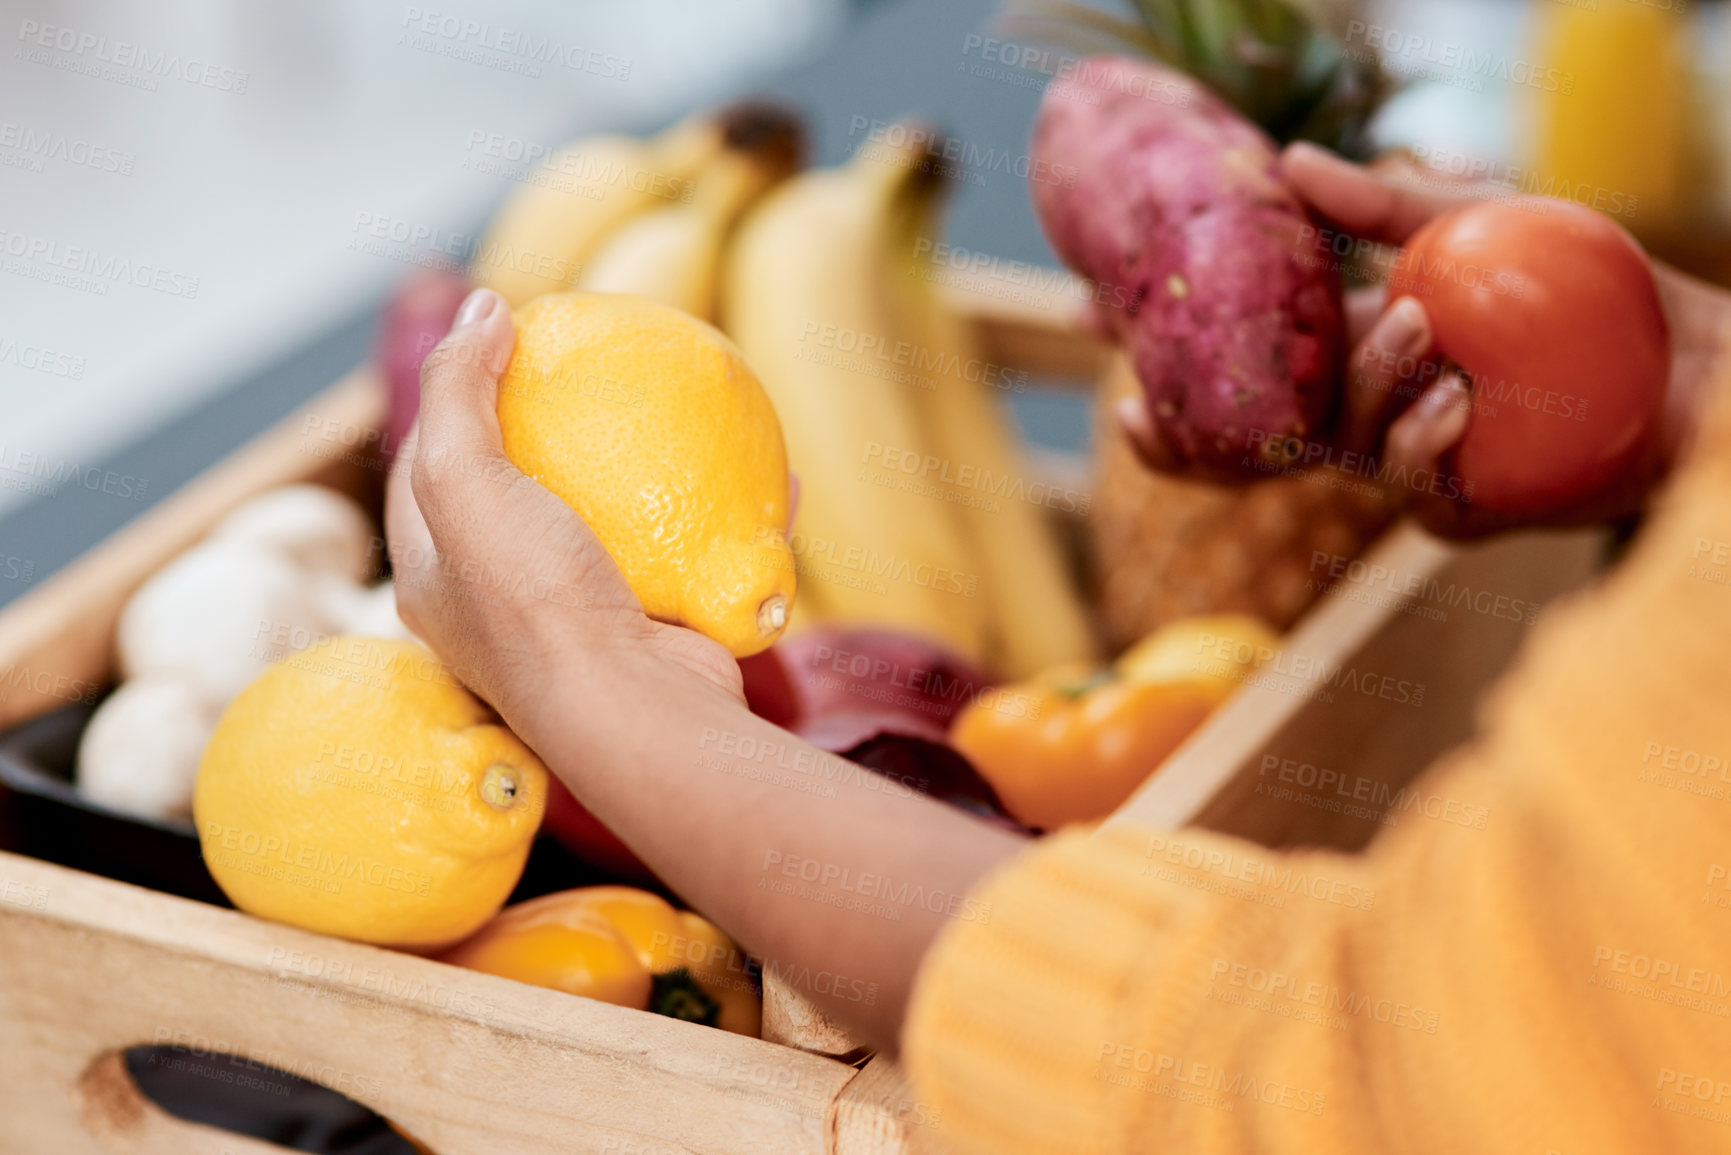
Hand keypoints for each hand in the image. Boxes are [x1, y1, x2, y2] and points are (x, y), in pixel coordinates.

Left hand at [386, 289, 1024, 1051]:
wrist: (637, 714)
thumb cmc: (538, 604)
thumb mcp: (465, 479)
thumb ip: (458, 390)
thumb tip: (482, 305)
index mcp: (436, 583)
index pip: (427, 473)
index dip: (451, 402)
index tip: (503, 345)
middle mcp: (504, 610)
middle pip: (523, 497)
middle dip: (562, 438)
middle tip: (600, 374)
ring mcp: (588, 623)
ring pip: (627, 528)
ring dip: (665, 475)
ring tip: (694, 413)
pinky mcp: (662, 633)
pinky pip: (703, 558)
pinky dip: (738, 518)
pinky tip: (775, 471)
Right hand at [1118, 142, 1730, 537]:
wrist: (1686, 364)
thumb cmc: (1586, 285)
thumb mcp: (1479, 218)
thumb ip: (1382, 204)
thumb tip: (1286, 165)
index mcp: (1334, 354)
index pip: (1219, 361)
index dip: (1142, 342)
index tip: (1080, 311)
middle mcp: (1348, 417)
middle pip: (1237, 438)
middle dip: (1189, 409)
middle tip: (1173, 360)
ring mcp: (1396, 466)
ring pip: (1331, 451)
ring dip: (1367, 388)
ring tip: (1417, 325)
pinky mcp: (1456, 507)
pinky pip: (1413, 489)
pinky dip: (1424, 442)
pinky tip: (1454, 400)